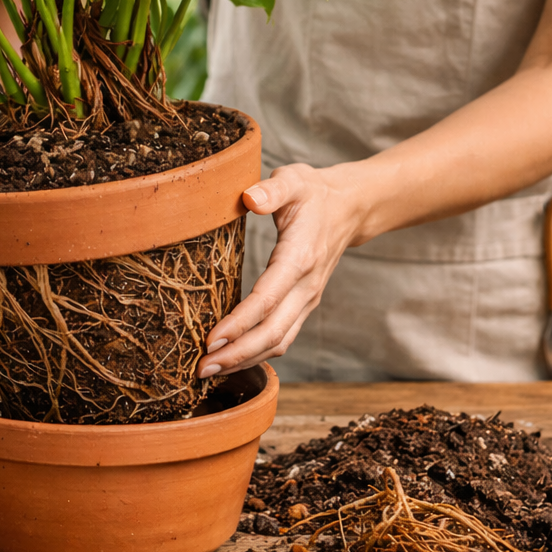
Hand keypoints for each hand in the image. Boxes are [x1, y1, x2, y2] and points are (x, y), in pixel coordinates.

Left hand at [196, 162, 365, 377]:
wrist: (351, 209)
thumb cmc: (315, 194)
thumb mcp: (294, 180)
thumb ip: (272, 189)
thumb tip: (249, 198)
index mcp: (299, 258)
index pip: (266, 300)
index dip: (239, 324)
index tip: (210, 340)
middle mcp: (306, 287)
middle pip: (272, 333)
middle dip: (236, 355)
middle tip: (201, 369)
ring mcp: (307, 300)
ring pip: (278, 343)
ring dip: (244, 361)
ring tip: (209, 372)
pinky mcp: (303, 306)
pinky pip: (281, 338)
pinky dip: (256, 355)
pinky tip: (230, 361)